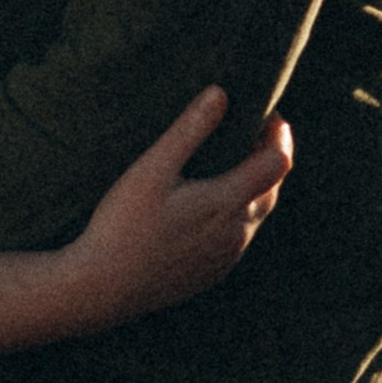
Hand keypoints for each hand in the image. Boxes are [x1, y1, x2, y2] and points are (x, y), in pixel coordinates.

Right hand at [63, 87, 292, 330]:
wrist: (102, 289)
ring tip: (224, 166)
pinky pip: (235, 239)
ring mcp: (226, 258)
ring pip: (253, 216)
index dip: (279, 135)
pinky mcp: (211, 274)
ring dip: (249, 189)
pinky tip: (204, 207)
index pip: (279, 163)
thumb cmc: (123, 225)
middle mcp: (237, 234)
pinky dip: (232, 216)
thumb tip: (221, 93)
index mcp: (228, 203)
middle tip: (247, 134)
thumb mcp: (153, 169)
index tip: (268, 114)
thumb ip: (189, 130)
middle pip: (271, 189)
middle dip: (266, 159)